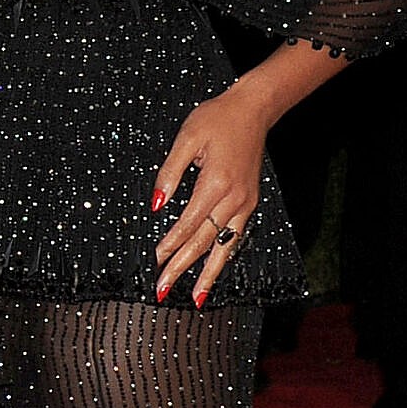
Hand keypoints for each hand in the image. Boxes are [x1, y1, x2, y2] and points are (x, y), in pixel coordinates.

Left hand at [152, 87, 267, 308]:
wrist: (253, 110)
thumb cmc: (215, 119)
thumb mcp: (186, 138)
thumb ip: (169, 173)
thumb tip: (156, 205)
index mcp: (215, 183)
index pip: (186, 224)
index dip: (169, 246)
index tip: (153, 263)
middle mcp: (233, 198)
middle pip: (203, 242)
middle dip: (181, 268)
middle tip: (162, 290)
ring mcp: (245, 202)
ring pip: (224, 246)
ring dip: (208, 273)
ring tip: (196, 297)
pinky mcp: (249, 202)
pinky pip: (236, 236)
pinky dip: (224, 255)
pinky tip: (214, 270)